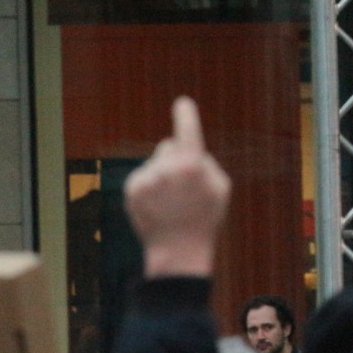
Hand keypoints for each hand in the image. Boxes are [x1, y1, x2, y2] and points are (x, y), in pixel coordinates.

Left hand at [124, 97, 231, 276]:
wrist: (177, 250)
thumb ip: (206, 163)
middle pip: (168, 146)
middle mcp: (166, 168)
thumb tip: (189, 150)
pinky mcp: (131, 189)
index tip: (182, 103)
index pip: (188, 130)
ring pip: (155, 162)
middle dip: (176, 156)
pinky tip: (158, 205)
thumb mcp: (221, 188)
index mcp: (192, 165)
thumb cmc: (204, 218)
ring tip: (171, 201)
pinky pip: (143, 175)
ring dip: (162, 173)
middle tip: (185, 183)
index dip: (186, 114)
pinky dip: (150, 186)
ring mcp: (147, 178)